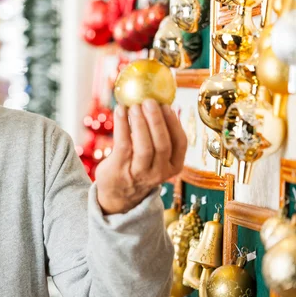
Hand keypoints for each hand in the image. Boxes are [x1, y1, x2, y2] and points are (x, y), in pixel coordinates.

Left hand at [95, 99, 186, 214]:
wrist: (117, 195)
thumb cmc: (138, 168)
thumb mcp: (156, 159)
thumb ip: (160, 138)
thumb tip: (158, 103)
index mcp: (173, 166)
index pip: (180, 143)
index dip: (174, 123)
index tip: (167, 105)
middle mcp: (159, 172)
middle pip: (162, 144)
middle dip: (157, 120)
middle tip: (150, 101)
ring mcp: (140, 173)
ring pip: (144, 146)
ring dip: (140, 123)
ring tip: (134, 105)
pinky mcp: (120, 169)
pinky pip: (123, 144)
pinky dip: (122, 124)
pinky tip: (120, 110)